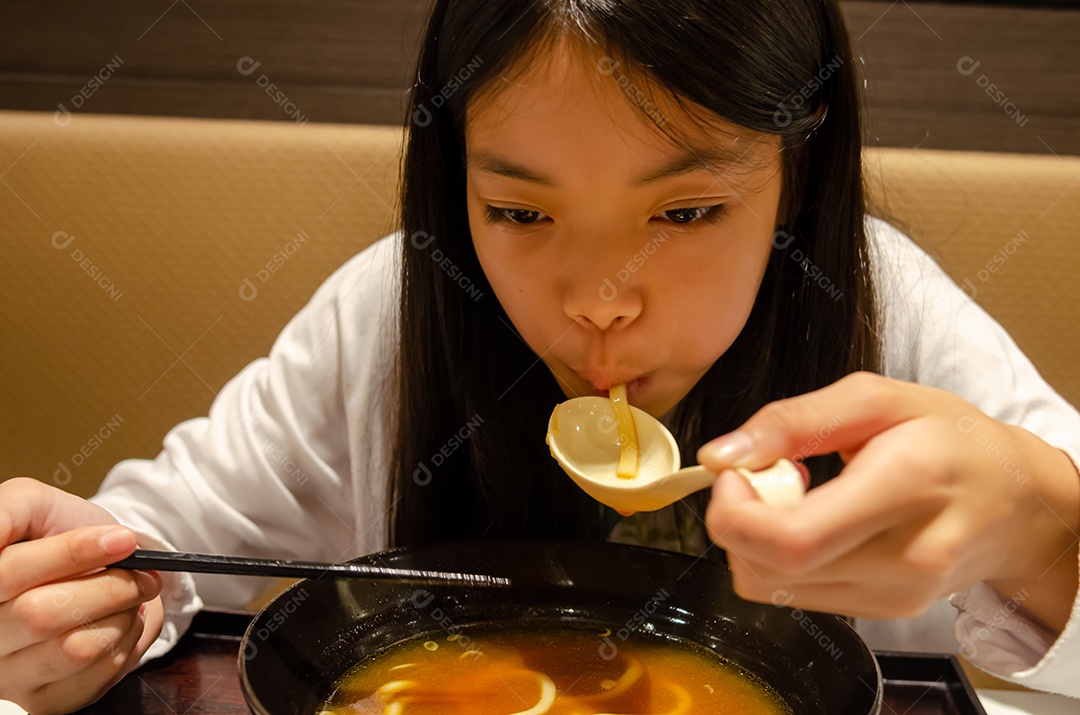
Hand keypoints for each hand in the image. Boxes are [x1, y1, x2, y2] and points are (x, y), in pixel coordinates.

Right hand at [0, 477, 163, 713]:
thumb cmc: (57, 534)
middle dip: (109, 586)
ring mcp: (10, 676)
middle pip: (42, 615)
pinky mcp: (46, 702)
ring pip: (75, 649)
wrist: (93, 560)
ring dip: (122, 615)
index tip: (122, 539)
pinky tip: (123, 623)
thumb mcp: (32, 505)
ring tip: (131, 596)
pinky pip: (98, 675)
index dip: (71, 554)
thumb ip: (11, 509)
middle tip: (144, 572)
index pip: (10, 574)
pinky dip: (128, 642)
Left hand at [698, 372, 1079, 629]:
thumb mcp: (876, 399)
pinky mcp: (883, 613)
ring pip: (772, 587)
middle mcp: (905, 557)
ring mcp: (895, 595)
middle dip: (736, 522)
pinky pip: (794, 593)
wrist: (1016, 502)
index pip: (794, 539)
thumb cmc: (949, 440)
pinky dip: (781, 558)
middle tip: (761, 476)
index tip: (734, 474)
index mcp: (906, 485)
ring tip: (796, 497)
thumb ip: (793, 421)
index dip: (736, 512)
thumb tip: (721, 454)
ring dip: (756, 541)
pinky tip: (814, 522)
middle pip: (771, 570)